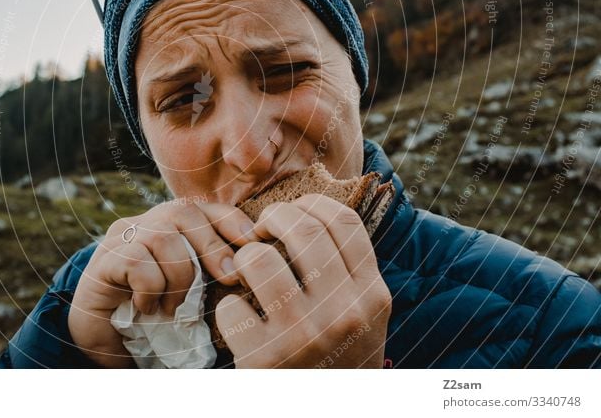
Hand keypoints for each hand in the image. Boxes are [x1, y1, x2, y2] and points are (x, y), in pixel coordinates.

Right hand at [68, 200, 257, 367]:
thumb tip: (249, 270)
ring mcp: (121, 238)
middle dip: (214, 246)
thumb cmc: (152, 315)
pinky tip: (146, 307)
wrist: (100, 339)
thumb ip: (209, 274)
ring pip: (164, 238)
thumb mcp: (188, 291)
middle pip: (184, 213)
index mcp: (170, 226)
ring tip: (174, 308)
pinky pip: (137, 262)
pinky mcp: (103, 260)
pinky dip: (150, 289)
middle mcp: (145, 223)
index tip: (254, 242)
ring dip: (179, 278)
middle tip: (229, 279)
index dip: (232, 220)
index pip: (204, 208)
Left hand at [214, 193, 391, 367]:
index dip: (311, 204)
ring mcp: (303, 335)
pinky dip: (228, 310)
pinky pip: (230, 305)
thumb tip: (311, 211)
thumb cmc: (338, 361)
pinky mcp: (264, 359)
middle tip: (262, 232)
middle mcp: (343, 313)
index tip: (294, 211)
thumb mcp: (362, 317)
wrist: (326, 415)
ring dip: (244, 260)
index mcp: (372, 297)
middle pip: (300, 228)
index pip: (343, 221)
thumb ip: (349, 271)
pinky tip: (241, 323)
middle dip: (273, 219)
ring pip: (258, 259)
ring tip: (247, 275)